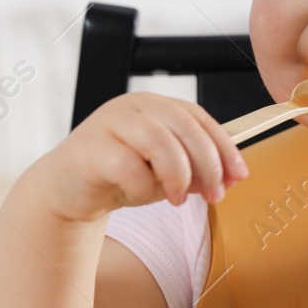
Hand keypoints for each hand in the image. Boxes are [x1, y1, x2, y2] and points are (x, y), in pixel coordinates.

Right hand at [36, 92, 248, 222]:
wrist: (68, 190)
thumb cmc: (118, 176)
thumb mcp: (165, 173)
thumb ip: (195, 171)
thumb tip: (231, 178)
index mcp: (156, 106)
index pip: (200, 118)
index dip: (224, 148)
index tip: (239, 176)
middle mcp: (134, 107)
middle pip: (184, 127)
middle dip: (207, 165)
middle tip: (214, 195)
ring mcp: (110, 122)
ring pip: (159, 141)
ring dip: (177, 176)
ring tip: (178, 200)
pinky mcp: (90, 146)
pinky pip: (128, 166)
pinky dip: (142, 187)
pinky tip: (140, 196)